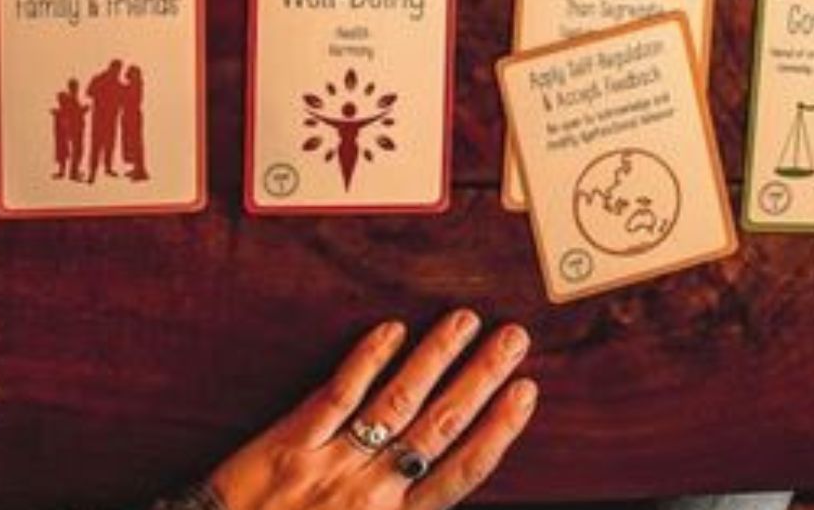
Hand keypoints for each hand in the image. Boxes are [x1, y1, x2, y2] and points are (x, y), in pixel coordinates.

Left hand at [209, 309, 536, 509]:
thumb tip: (438, 486)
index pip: (462, 470)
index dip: (498, 429)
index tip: (525, 392)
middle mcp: (370, 491)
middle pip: (439, 425)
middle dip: (481, 378)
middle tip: (513, 338)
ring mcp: (330, 462)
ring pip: (396, 401)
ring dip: (436, 357)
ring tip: (465, 321)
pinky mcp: (288, 443)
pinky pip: (337, 395)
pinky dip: (367, 360)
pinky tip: (393, 331)